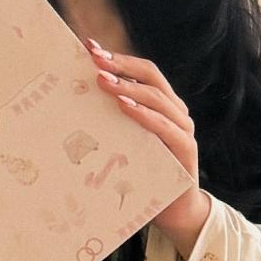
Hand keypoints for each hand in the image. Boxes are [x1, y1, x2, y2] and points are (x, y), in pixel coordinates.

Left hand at [85, 38, 203, 223]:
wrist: (174, 212)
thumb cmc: (145, 177)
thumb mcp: (125, 145)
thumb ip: (113, 125)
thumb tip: (75, 107)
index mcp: (162, 107)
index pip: (142, 72)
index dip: (118, 58)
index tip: (90, 48)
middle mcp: (175, 112)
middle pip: (151, 77)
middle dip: (121, 65)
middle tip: (94, 59)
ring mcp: (183, 129)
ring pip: (157, 98)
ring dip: (128, 87)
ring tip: (104, 81)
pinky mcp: (186, 149)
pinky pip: (165, 126)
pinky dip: (144, 115)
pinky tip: (125, 108)